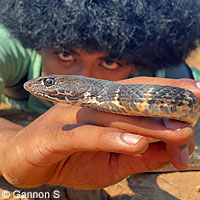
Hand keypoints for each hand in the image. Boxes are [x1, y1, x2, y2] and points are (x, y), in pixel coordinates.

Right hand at [0, 77, 197, 188]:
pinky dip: (111, 138)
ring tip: (178, 133)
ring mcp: (70, 118)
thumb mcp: (111, 163)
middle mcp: (87, 106)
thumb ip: (139, 155)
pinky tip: (136, 144)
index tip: (194, 98)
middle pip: (129, 103)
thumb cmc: (70, 159)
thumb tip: (171, 151)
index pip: (137, 95)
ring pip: (113, 117)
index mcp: (100, 108)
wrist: (26, 160)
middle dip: (164, 109)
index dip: (165, 94)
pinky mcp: (55, 135)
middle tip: (193, 116)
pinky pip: (88, 135)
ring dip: (147, 125)